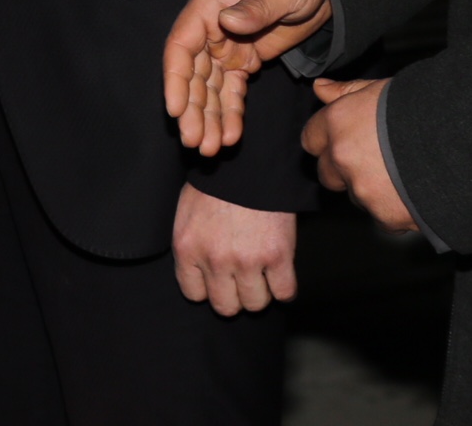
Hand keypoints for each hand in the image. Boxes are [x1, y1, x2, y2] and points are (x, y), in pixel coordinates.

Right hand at [163, 0, 331, 155]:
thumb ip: (256, 6)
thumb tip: (226, 22)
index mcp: (209, 5)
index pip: (181, 44)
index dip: (176, 78)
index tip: (176, 109)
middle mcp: (210, 28)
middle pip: (193, 74)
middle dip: (192, 110)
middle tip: (194, 141)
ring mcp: (225, 47)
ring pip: (210, 89)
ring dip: (208, 119)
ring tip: (209, 148)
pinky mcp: (243, 61)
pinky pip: (232, 92)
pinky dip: (230, 114)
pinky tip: (230, 136)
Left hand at [172, 184, 296, 314]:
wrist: (248, 164)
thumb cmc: (216, 185)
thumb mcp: (186, 213)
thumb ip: (190, 245)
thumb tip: (197, 272)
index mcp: (187, 248)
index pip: (194, 294)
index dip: (208, 289)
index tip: (217, 280)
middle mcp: (214, 260)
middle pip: (225, 307)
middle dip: (234, 296)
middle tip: (241, 280)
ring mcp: (246, 260)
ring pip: (255, 304)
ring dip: (260, 293)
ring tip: (261, 276)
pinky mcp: (277, 256)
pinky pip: (284, 293)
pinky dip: (284, 287)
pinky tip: (279, 274)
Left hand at [304, 78, 415, 233]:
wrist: (465, 142)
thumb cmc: (426, 110)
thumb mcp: (382, 89)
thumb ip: (346, 92)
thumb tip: (320, 88)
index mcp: (338, 123)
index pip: (311, 139)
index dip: (327, 141)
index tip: (342, 141)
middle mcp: (343, 158)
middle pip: (327, 174)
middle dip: (344, 170)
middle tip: (375, 161)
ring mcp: (363, 190)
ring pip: (357, 196)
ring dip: (372, 190)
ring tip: (404, 174)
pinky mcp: (385, 216)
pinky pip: (383, 218)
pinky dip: (395, 210)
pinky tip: (416, 192)